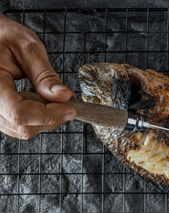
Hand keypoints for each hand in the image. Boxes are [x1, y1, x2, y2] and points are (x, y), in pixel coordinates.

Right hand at [0, 14, 75, 139]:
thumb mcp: (27, 48)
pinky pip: (17, 126)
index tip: (71, 110)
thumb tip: (64, 97)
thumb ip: (45, 75)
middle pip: (22, 125)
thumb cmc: (3, 36)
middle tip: (67, 102)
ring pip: (21, 130)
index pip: (19, 113)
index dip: (48, 115)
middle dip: (51, 117)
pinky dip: (36, 118)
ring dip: (45, 119)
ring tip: (54, 99)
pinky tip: (42, 102)